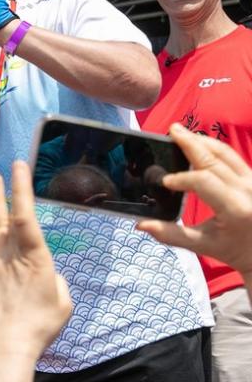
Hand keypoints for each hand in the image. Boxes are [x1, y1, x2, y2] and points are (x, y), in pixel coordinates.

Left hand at [0, 161, 71, 360]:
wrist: (7, 345)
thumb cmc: (39, 327)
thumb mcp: (63, 302)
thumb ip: (57, 282)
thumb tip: (49, 275)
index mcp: (38, 259)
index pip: (28, 216)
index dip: (23, 190)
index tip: (20, 168)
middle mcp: (13, 256)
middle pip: (9, 217)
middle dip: (8, 190)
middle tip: (4, 167)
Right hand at [137, 123, 251, 282]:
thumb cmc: (234, 250)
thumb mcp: (203, 246)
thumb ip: (171, 235)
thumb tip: (141, 224)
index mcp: (236, 209)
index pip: (204, 182)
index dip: (182, 178)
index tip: (164, 182)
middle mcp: (249, 191)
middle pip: (215, 159)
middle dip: (191, 144)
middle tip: (172, 130)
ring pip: (227, 153)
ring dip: (202, 141)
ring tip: (182, 134)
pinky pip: (233, 158)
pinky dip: (213, 149)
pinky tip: (198, 144)